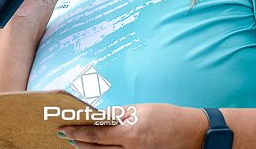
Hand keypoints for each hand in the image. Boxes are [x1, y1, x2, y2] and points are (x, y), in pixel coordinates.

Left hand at [57, 103, 207, 148]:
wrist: (192, 133)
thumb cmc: (168, 117)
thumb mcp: (142, 110)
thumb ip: (119, 114)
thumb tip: (100, 115)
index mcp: (130, 133)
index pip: (95, 133)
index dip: (77, 131)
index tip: (63, 128)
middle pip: (95, 148)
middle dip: (78, 141)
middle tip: (64, 135)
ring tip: (76, 142)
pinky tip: (96, 148)